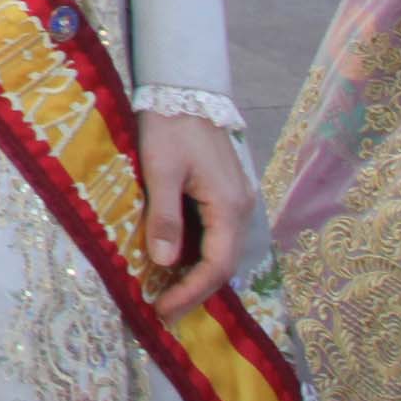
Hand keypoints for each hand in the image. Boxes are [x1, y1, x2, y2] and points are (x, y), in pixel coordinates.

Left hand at [137, 111, 252, 316]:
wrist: (184, 91)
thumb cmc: (170, 127)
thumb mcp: (160, 170)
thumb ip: (165, 216)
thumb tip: (166, 262)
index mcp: (228, 206)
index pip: (216, 265)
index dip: (192, 291)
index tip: (164, 309)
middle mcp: (240, 208)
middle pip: (223, 263)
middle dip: (195, 290)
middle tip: (163, 310)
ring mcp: (235, 201)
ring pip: (220, 250)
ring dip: (196, 274)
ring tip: (167, 293)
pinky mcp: (224, 194)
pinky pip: (215, 234)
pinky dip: (197, 253)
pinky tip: (175, 262)